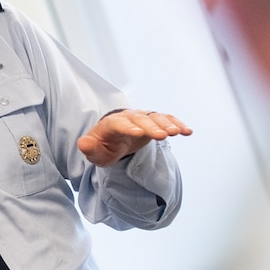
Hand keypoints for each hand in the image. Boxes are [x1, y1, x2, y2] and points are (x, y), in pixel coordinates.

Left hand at [78, 109, 192, 166]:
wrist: (112, 138)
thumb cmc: (103, 146)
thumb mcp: (95, 152)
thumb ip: (89, 148)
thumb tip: (82, 144)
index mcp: (112, 124)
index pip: (120, 124)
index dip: (129, 128)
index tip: (138, 134)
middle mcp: (128, 117)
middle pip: (140, 119)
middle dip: (151, 127)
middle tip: (163, 136)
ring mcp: (142, 118)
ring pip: (155, 117)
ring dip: (167, 124)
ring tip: (178, 133)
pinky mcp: (154, 121)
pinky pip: (166, 120)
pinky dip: (177, 124)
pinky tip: (187, 131)